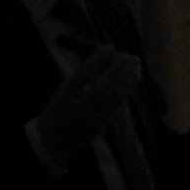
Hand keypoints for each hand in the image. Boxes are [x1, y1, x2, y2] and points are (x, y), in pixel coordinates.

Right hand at [32, 48, 140, 164]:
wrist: (52, 142)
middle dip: (117, 71)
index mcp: (62, 98)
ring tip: (136, 63)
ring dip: (127, 79)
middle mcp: (77, 110)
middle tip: (129, 55)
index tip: (109, 46)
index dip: (96, 60)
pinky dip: (127, 89)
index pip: (81, 76)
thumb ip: (79, 77)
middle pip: (101, 89)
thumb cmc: (57, 111)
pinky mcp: (101, 126)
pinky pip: (117, 106)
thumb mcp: (62, 92)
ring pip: (113, 99)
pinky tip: (134, 78)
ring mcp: (90, 121)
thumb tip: (101, 57)